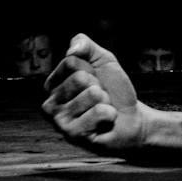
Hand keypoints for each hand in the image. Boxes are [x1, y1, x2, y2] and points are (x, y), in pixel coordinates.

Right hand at [42, 34, 149, 154]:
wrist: (131, 117)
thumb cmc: (113, 88)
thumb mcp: (102, 59)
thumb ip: (85, 45)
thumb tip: (71, 50)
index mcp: (53, 84)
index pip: (71, 61)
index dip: (91, 68)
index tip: (95, 79)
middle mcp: (50, 104)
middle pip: (80, 78)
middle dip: (99, 85)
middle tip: (100, 97)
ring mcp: (60, 122)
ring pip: (91, 94)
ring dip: (105, 101)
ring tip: (102, 109)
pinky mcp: (75, 136)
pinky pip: (98, 112)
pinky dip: (109, 113)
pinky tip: (104, 122)